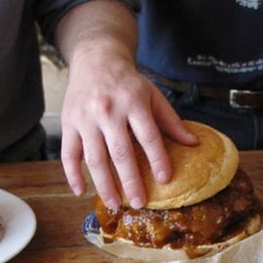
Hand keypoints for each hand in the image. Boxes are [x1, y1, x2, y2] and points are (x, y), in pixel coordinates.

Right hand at [60, 50, 193, 209]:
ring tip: (115, 203)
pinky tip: (81, 191)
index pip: (148, 136)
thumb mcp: (153, 95)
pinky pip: (68, 154)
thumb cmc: (128, 82)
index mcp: (133, 102)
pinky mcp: (68, 123)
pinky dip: (73, 174)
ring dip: (104, 184)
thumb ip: (171, 121)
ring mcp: (85, 118)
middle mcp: (108, 110)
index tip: (165, 179)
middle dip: (130, 181)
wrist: (96, 58)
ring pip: (94, 158)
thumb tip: (194, 144)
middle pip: (120, 152)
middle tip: (139, 203)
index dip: (157, 159)